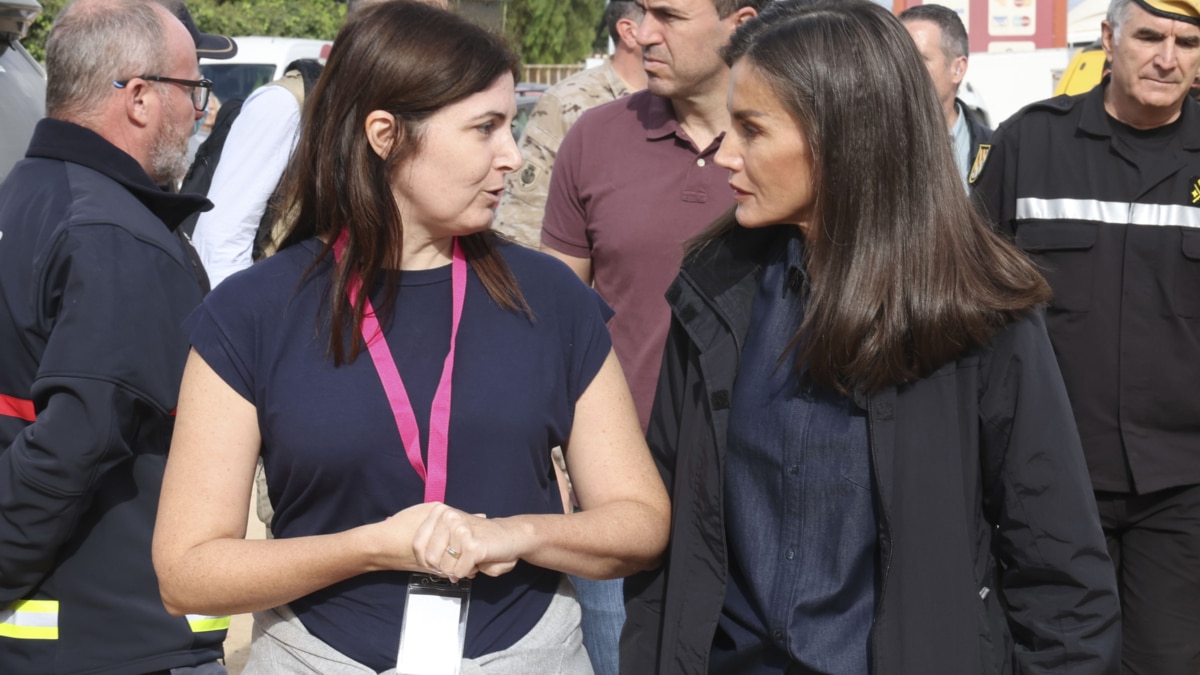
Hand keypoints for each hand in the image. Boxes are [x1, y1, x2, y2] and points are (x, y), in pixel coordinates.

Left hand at [410, 504, 526, 581]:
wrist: (512, 535)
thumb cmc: (481, 537)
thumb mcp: (452, 533)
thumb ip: (435, 544)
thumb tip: (426, 563)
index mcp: (440, 512)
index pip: (418, 545)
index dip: (426, 562)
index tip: (438, 564)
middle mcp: (449, 518)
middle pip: (431, 559)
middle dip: (444, 568)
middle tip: (458, 564)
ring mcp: (461, 531)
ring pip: (446, 568)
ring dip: (458, 570)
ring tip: (470, 561)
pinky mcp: (473, 546)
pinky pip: (460, 572)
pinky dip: (468, 572)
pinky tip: (478, 562)